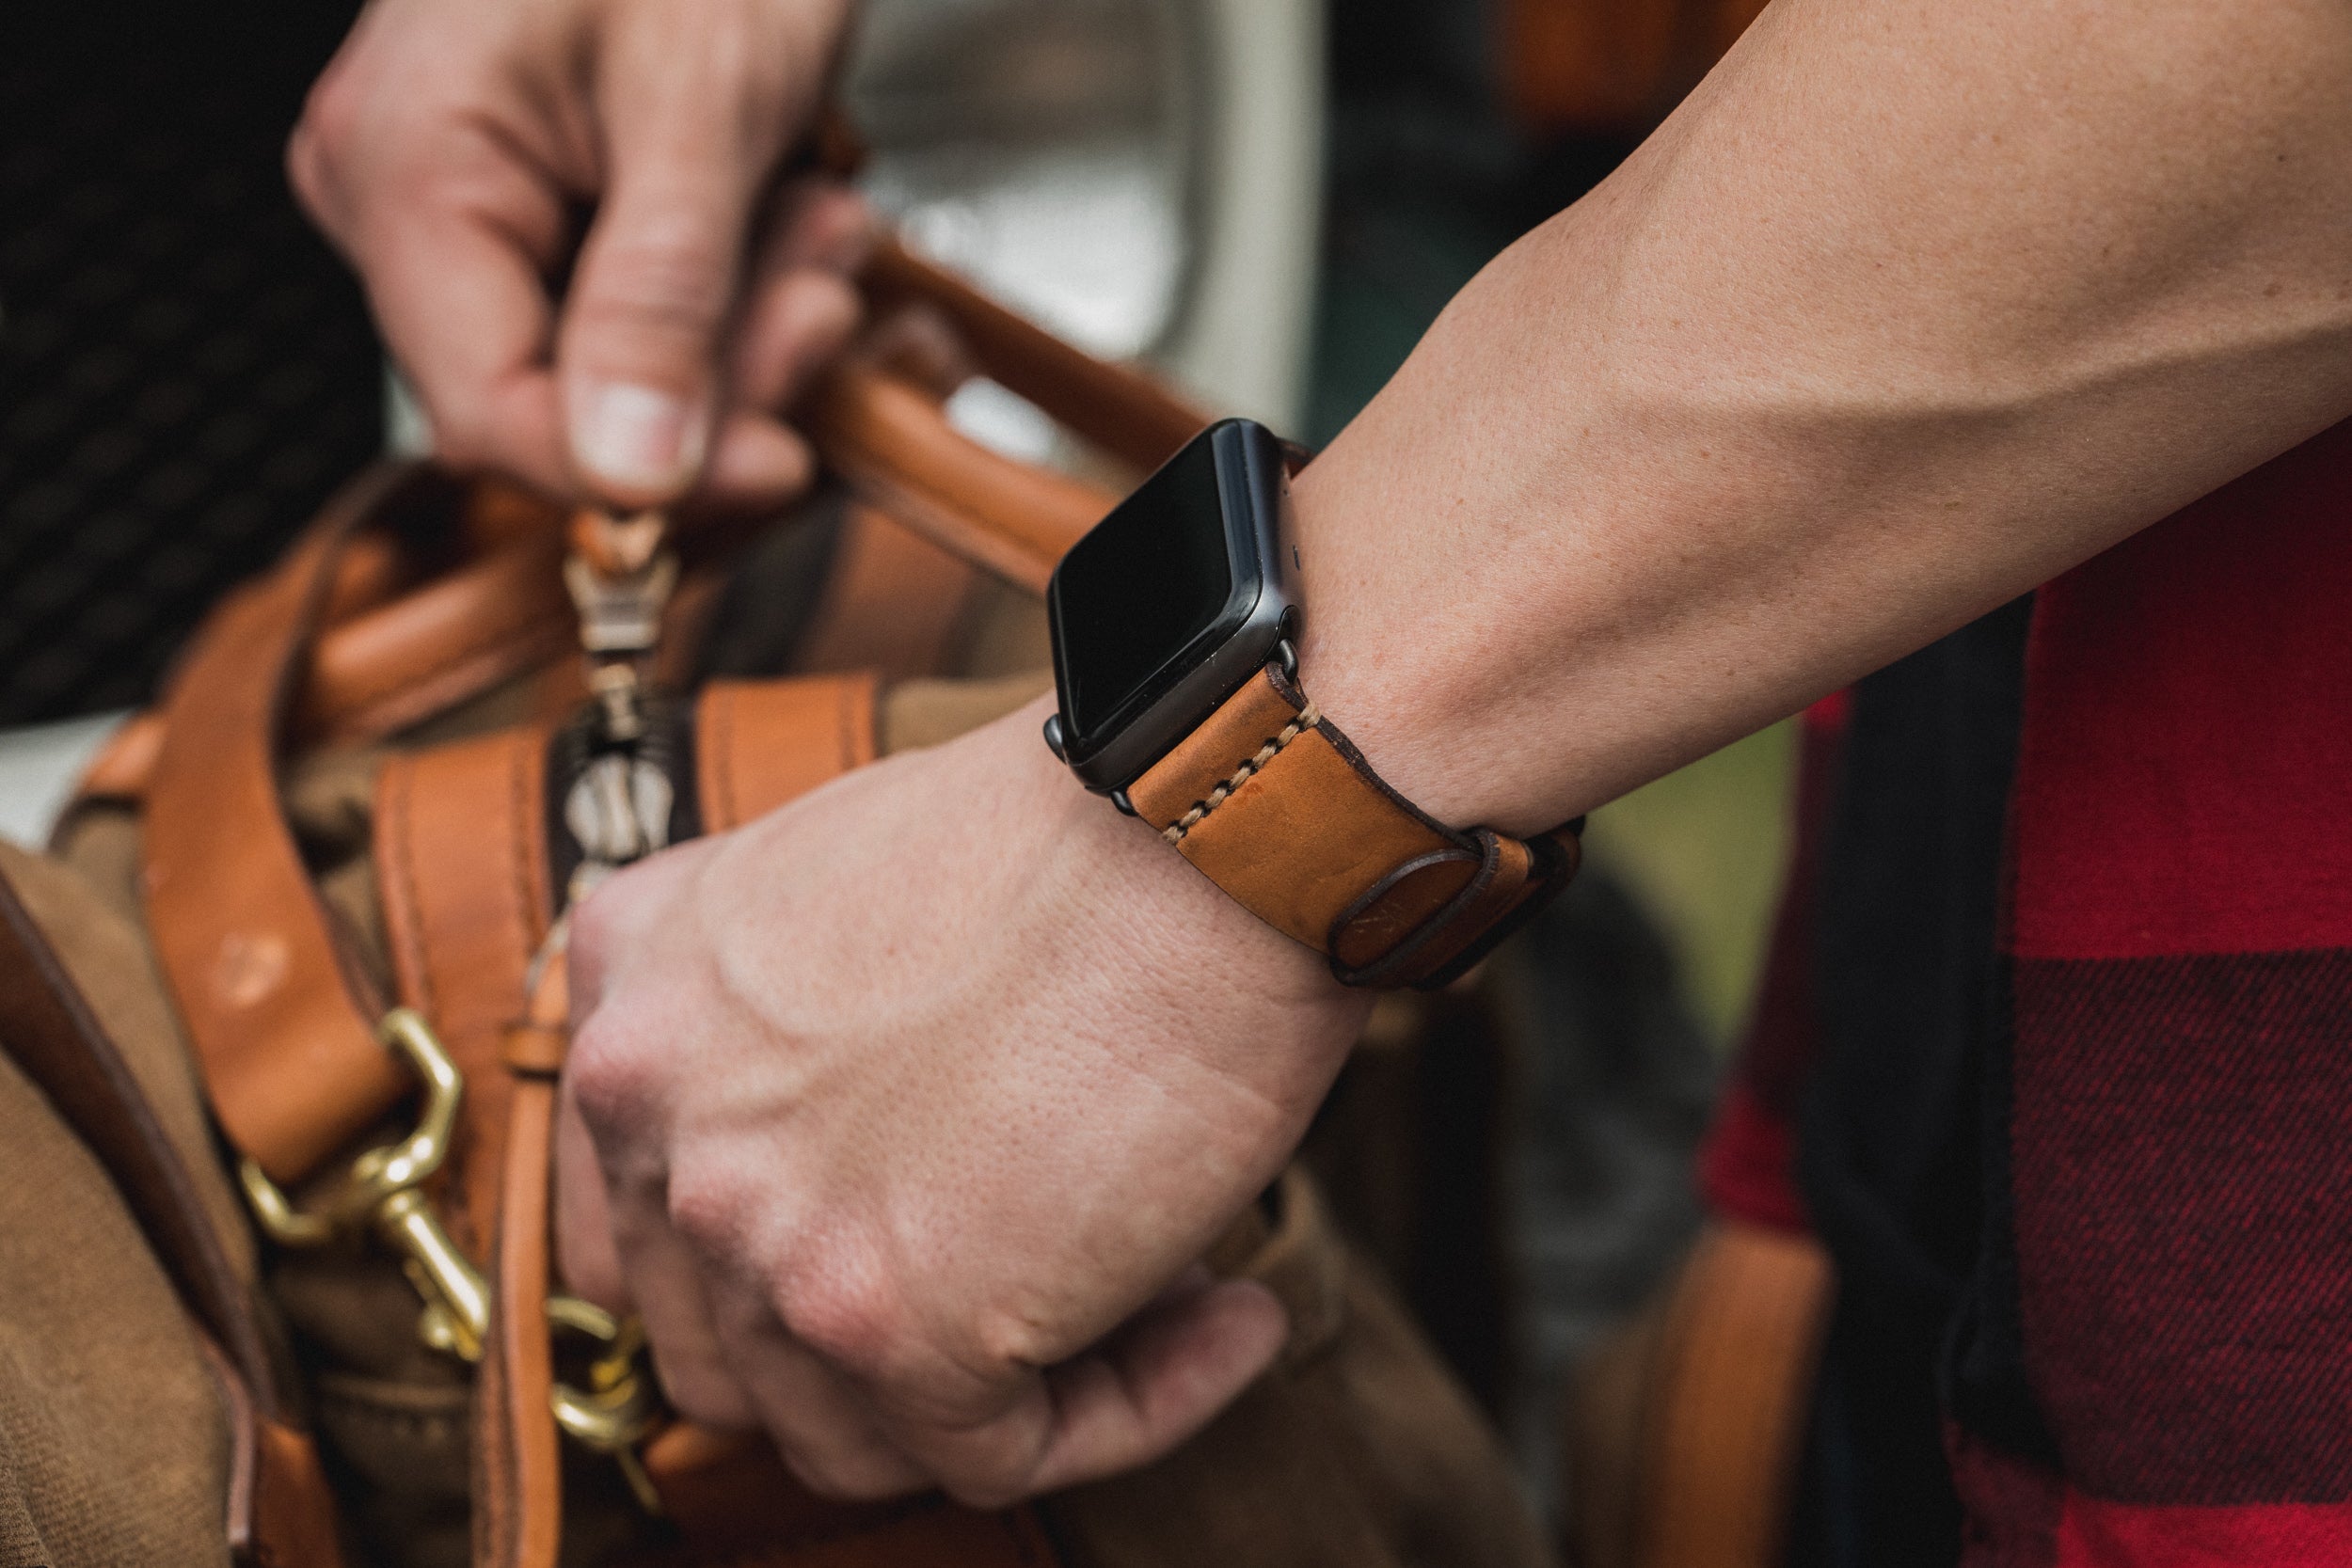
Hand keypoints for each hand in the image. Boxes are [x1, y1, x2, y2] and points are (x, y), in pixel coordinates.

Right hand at [290, 0, 867, 510]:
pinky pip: (642, 302)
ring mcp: (471, 199)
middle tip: (825, 296)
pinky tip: (792, 208)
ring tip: (821, 221)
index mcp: (405, 172)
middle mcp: (408, 198)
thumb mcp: (701, 108)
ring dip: (752, 321)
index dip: (639, 476)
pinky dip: (737, 281)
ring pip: (624, 362)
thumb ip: (662, 301)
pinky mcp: (545, 196)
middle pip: (568, 398)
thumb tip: (633, 475)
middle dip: (726, 373)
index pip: (491, 417)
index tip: (776, 466)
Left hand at [558, 700, 1369, 1503]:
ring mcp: (759, 1232)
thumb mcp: (843, 890)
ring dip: (1008, 1392)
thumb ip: (786, 1033)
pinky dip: (1132, 1406)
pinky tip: (1225, 1323)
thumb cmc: (1082, 838)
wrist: (1202, 818)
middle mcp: (656, 1122)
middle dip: (887, 1348)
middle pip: (733, 1352)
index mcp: (631, 1005)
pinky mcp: (893, 1325)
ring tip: (1159, 1297)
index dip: (777, 1278)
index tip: (916, 1251)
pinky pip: (1002, 1456)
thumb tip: (876, 1174)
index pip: (640, 1236)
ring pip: (849, 1433)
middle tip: (1039, 1285)